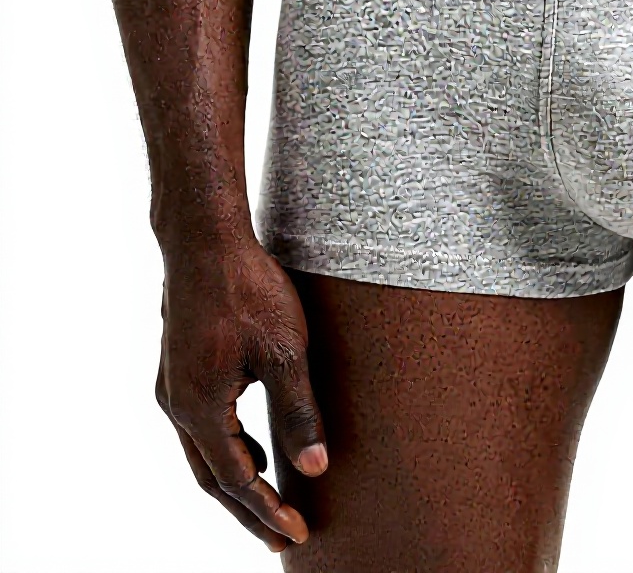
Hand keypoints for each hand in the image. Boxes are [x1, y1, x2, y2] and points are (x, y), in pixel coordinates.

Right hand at [155, 238, 327, 551]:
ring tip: (270, 498)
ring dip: (235, 479)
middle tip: (280, 536)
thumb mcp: (286, 353)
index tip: (297, 535)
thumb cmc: (249, 291)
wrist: (207, 240)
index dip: (266, 512)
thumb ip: (299, 413)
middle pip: (211, 476)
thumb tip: (315, 469)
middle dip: (247, 509)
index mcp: (201, 408)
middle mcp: (177, 404)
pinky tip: (255, 443)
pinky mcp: (179, 365)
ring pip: (202, 452)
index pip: (236, 480)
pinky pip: (200, 424)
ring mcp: (173, 384)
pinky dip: (227, 447)